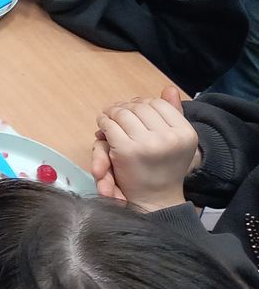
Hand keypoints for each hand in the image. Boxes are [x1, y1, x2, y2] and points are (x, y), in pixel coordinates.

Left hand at [93, 88, 198, 211]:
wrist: (155, 200)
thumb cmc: (163, 168)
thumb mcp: (174, 141)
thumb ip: (173, 115)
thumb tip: (169, 88)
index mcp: (185, 133)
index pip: (158, 104)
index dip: (142, 103)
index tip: (133, 108)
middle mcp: (169, 137)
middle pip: (139, 107)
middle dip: (125, 107)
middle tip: (116, 110)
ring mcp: (147, 144)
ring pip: (122, 114)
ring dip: (112, 113)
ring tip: (108, 116)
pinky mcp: (126, 151)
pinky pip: (109, 126)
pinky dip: (103, 124)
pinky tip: (102, 126)